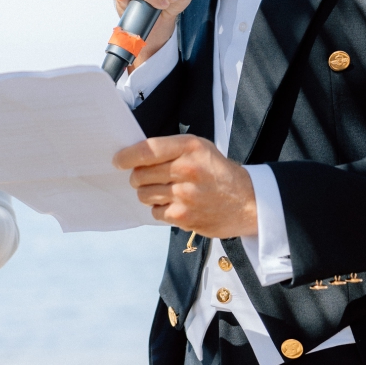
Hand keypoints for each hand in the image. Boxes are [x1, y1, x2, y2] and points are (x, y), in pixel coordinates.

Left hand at [113, 134, 256, 237]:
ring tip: (163, 190)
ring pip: (144, 194)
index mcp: (189, 147)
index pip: (147, 150)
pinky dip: (160, 209)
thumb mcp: (198, 147)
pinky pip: (156, 212)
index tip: (118, 161)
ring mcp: (185, 195)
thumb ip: (170, 149)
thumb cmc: (218, 171)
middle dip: (137, 177)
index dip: (127, 156)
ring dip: (147, 193)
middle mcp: (186, 169)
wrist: (247, 201)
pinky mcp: (185, 217)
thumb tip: (135, 156)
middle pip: (140, 175)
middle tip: (144, 177)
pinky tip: (175, 203)